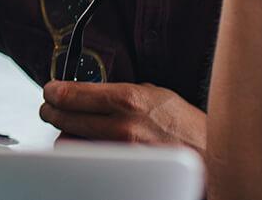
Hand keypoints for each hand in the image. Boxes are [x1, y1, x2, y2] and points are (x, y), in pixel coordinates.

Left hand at [39, 81, 204, 151]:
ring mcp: (119, 152)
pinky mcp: (120, 171)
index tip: (51, 90)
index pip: (70, 93)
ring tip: (72, 127)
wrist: (210, 157)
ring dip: (66, 133)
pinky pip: (85, 161)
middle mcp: (121, 126)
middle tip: (51, 107)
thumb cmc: (187, 126)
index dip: (53, 91)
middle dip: (52, 110)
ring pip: (68, 143)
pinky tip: (88, 145)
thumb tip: (90, 91)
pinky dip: (82, 152)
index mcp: (128, 99)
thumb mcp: (155, 94)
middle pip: (62, 117)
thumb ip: (121, 91)